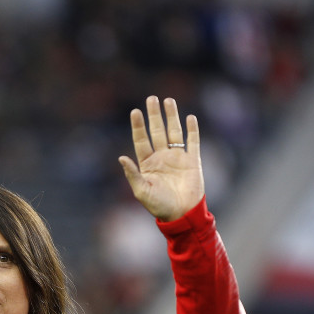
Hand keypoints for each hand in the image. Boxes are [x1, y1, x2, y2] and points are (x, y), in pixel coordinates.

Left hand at [119, 96, 203, 221]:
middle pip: (157, 131)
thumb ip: (132, 174)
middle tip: (151, 98)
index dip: (138, 126)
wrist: (182, 214)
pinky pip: (193, 142)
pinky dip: (192, 130)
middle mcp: (162, 157)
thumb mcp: (142, 191)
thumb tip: (121, 158)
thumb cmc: (159, 206)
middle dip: (154, 115)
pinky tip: (190, 117)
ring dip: (171, 117)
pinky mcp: (193, 161)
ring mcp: (177, 158)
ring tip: (168, 101)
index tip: (135, 111)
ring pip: (174, 132)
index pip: (141, 140)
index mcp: (148, 164)